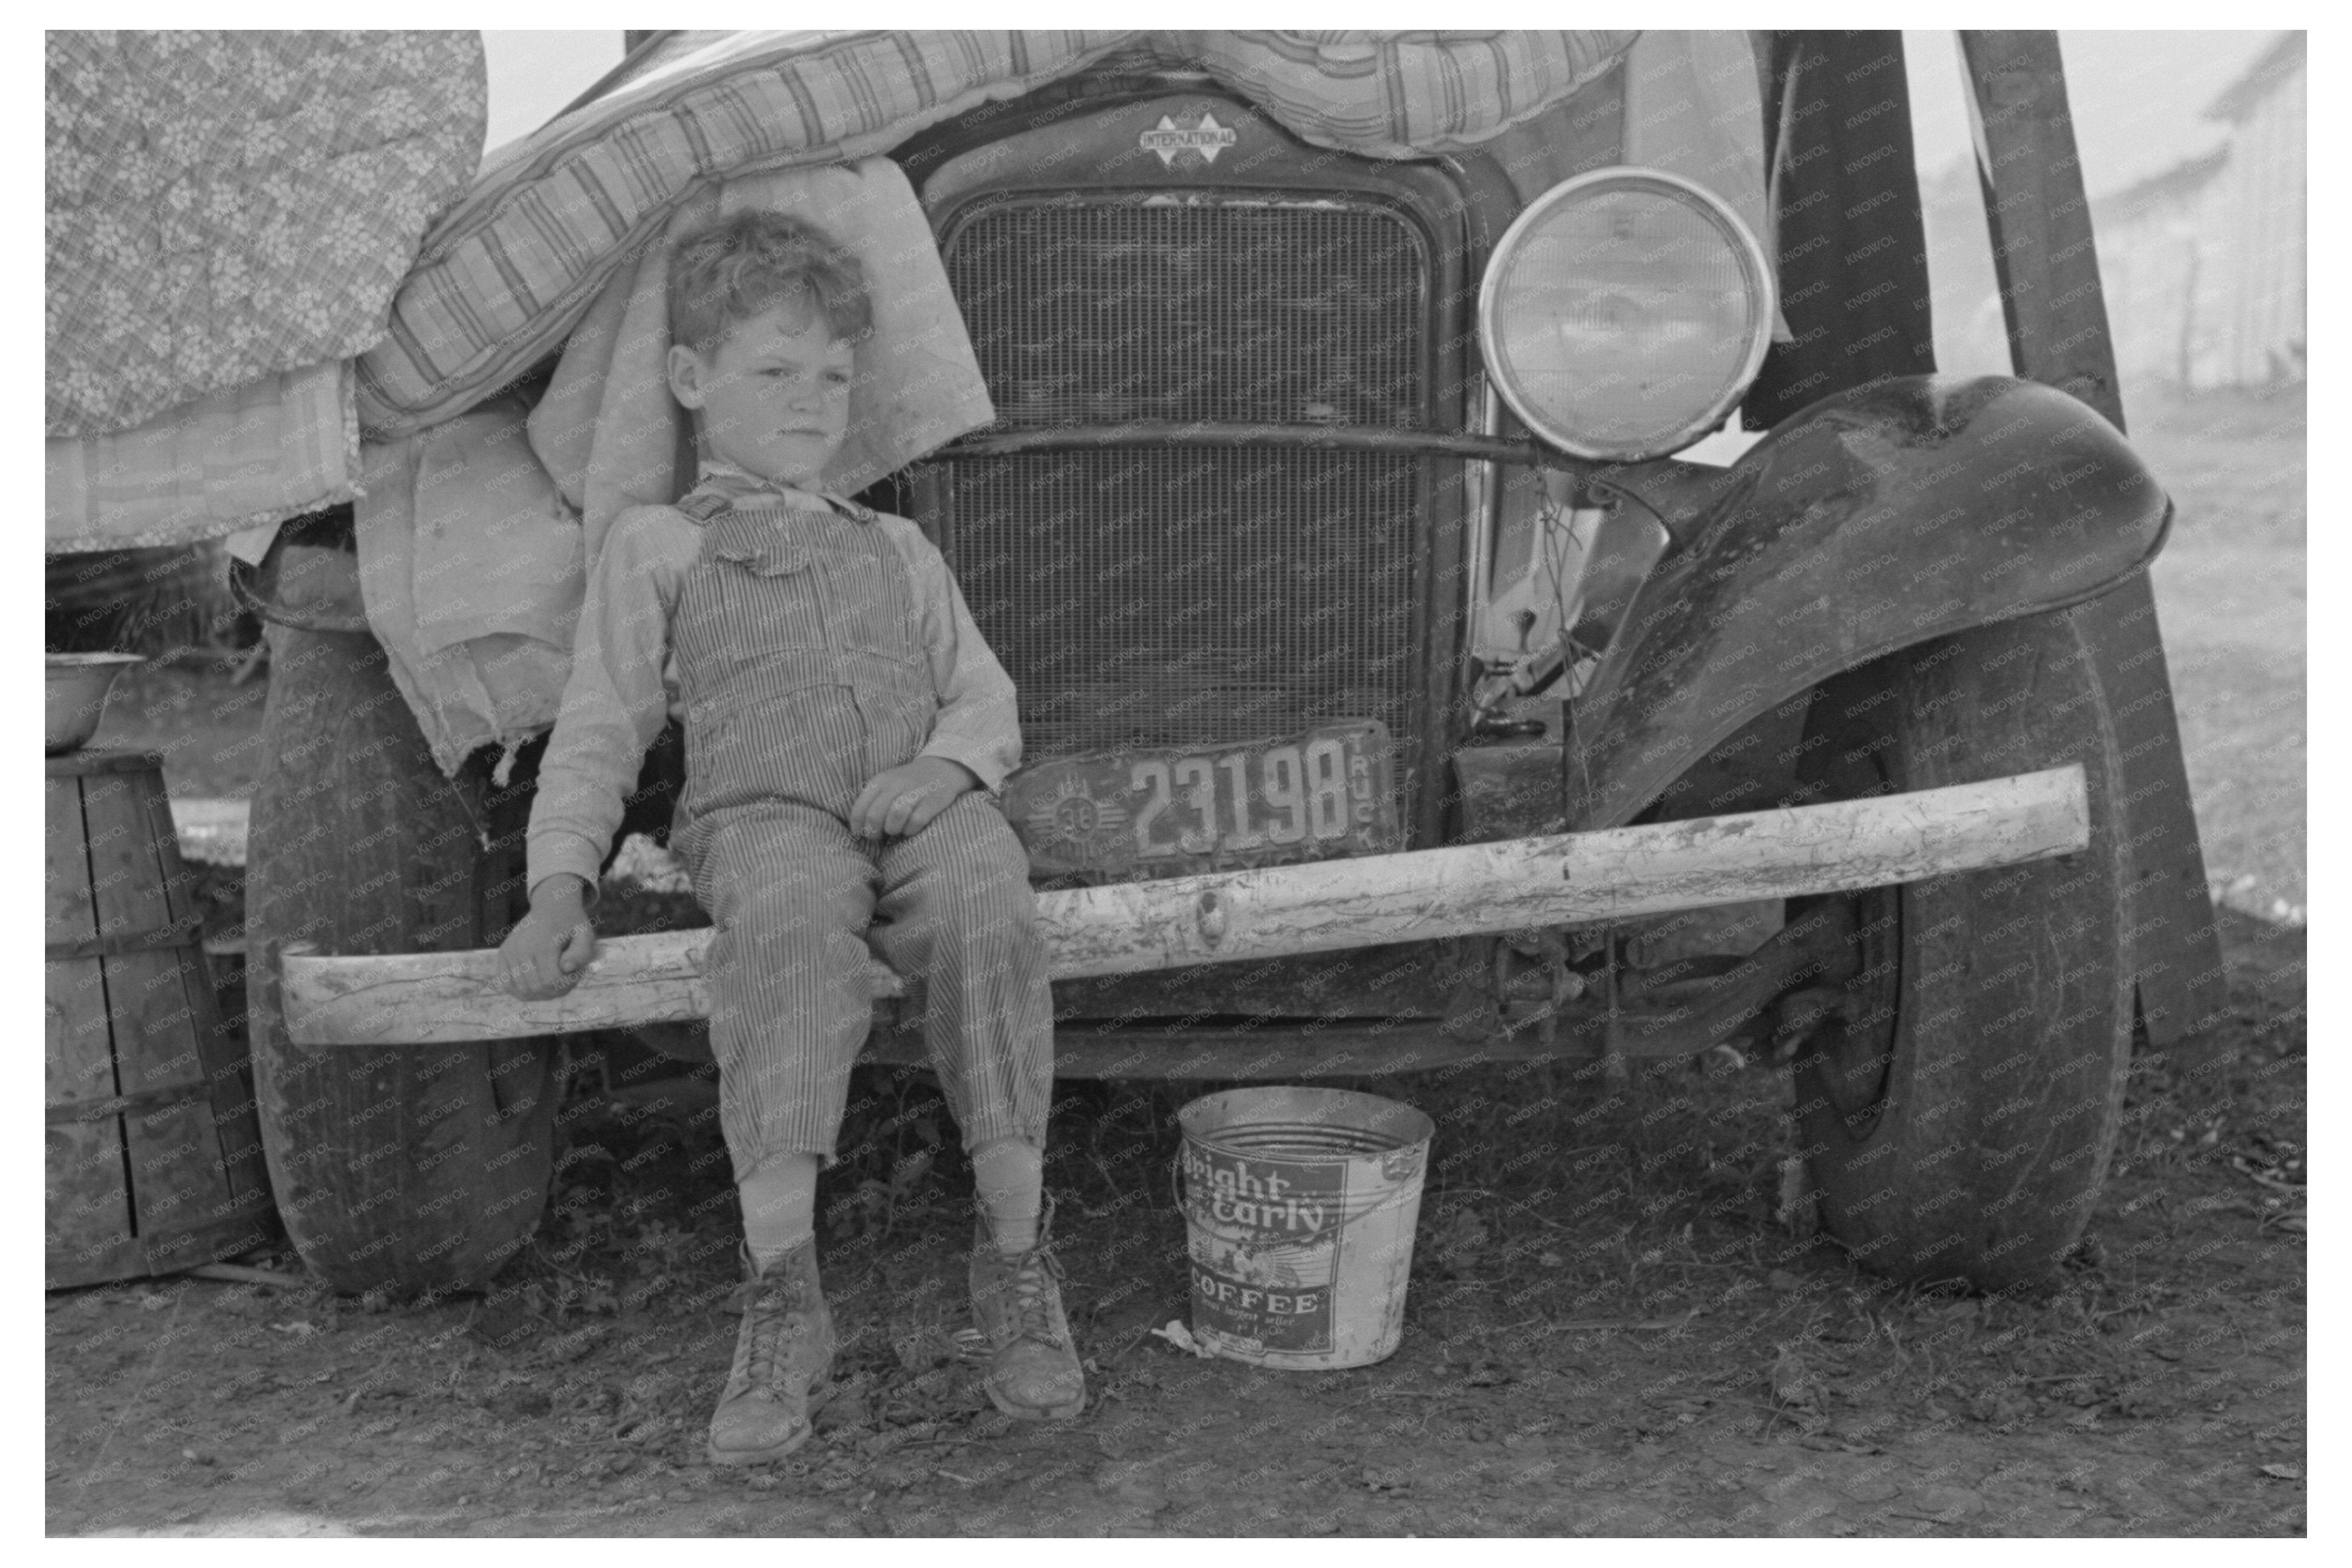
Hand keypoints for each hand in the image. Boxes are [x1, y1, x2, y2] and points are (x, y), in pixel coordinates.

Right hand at [500, 876, 597, 999]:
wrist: (551, 906)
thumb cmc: (571, 924)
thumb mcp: (585, 934)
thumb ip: (582, 953)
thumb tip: (566, 969)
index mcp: (542, 943)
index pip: (551, 981)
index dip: (568, 984)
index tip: (576, 973)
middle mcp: (521, 948)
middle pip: (537, 988)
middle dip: (557, 990)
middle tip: (567, 977)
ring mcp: (509, 952)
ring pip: (522, 990)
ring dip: (542, 993)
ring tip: (554, 979)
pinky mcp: (502, 955)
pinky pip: (507, 985)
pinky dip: (522, 991)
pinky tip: (538, 983)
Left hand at [849, 756, 978, 839]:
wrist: (940, 769)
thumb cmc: (907, 785)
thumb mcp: (885, 786)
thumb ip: (871, 803)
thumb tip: (858, 830)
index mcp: (879, 781)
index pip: (860, 808)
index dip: (858, 827)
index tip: (862, 834)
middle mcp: (895, 784)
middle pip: (875, 815)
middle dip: (873, 832)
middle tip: (878, 837)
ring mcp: (915, 791)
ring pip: (895, 816)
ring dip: (893, 829)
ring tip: (895, 830)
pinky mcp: (933, 800)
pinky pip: (916, 821)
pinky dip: (911, 830)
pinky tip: (911, 829)